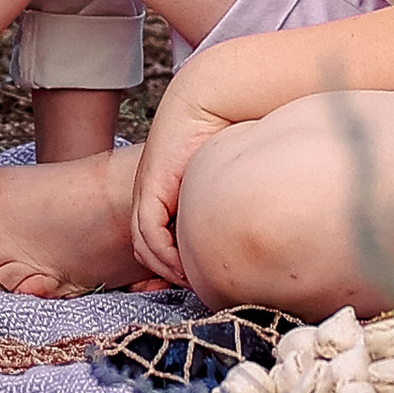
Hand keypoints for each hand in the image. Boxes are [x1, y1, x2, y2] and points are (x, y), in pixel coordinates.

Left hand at [129, 70, 238, 284]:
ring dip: (167, 269)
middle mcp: (150, 194)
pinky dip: (164, 255)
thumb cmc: (225, 133)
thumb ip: (222, 202)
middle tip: (188, 294)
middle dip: (163, 277)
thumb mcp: (220, 177)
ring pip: (144, 245)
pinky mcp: (151, 188)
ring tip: (192, 281)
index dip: (169, 268)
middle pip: (146, 249)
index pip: (156, 240)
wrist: (211, 99)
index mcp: (165, 193)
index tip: (191, 286)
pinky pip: (149, 233)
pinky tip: (185, 266)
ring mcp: (147, 190)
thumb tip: (249, 225)